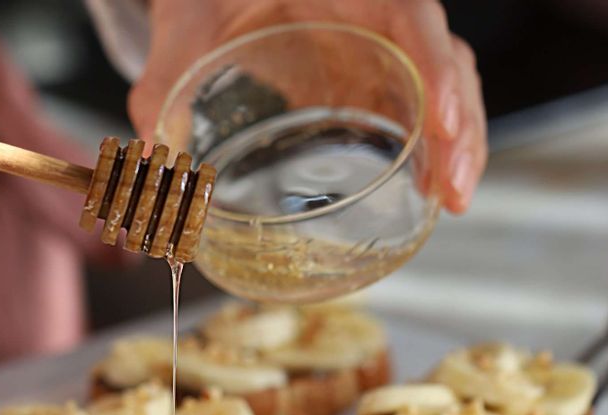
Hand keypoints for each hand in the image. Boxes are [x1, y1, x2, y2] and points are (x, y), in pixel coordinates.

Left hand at [130, 0, 485, 213]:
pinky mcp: (369, 84)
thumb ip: (162, 92)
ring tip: (450, 201)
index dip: (432, 64)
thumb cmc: (203, 2)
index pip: (408, 13)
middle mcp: (369, 17)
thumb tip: (148, 165)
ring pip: (441, 88)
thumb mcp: (181, 37)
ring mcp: (374, 52)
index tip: (439, 118)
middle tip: (452, 191)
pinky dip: (427, 151)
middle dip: (459, 126)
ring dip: (454, 146)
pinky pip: (414, 111)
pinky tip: (427, 189)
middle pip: (443, 59)